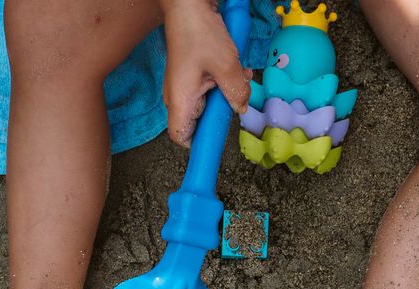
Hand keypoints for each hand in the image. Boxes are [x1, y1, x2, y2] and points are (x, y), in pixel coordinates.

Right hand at [161, 0, 251, 145]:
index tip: (217, 144)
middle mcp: (178, 95)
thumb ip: (236, 91)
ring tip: (237, 77)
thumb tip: (241, 108)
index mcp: (180, 99)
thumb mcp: (225, 65)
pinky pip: (208, 86)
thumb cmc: (198, 31)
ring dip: (226, 94)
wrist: (187, 3)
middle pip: (198, 121)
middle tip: (235, 99)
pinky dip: (223, 82)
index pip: (181, 136)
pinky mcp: (191, 73)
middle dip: (221, 114)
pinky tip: (234, 69)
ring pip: (207, 102)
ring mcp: (184, 83)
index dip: (198, 144)